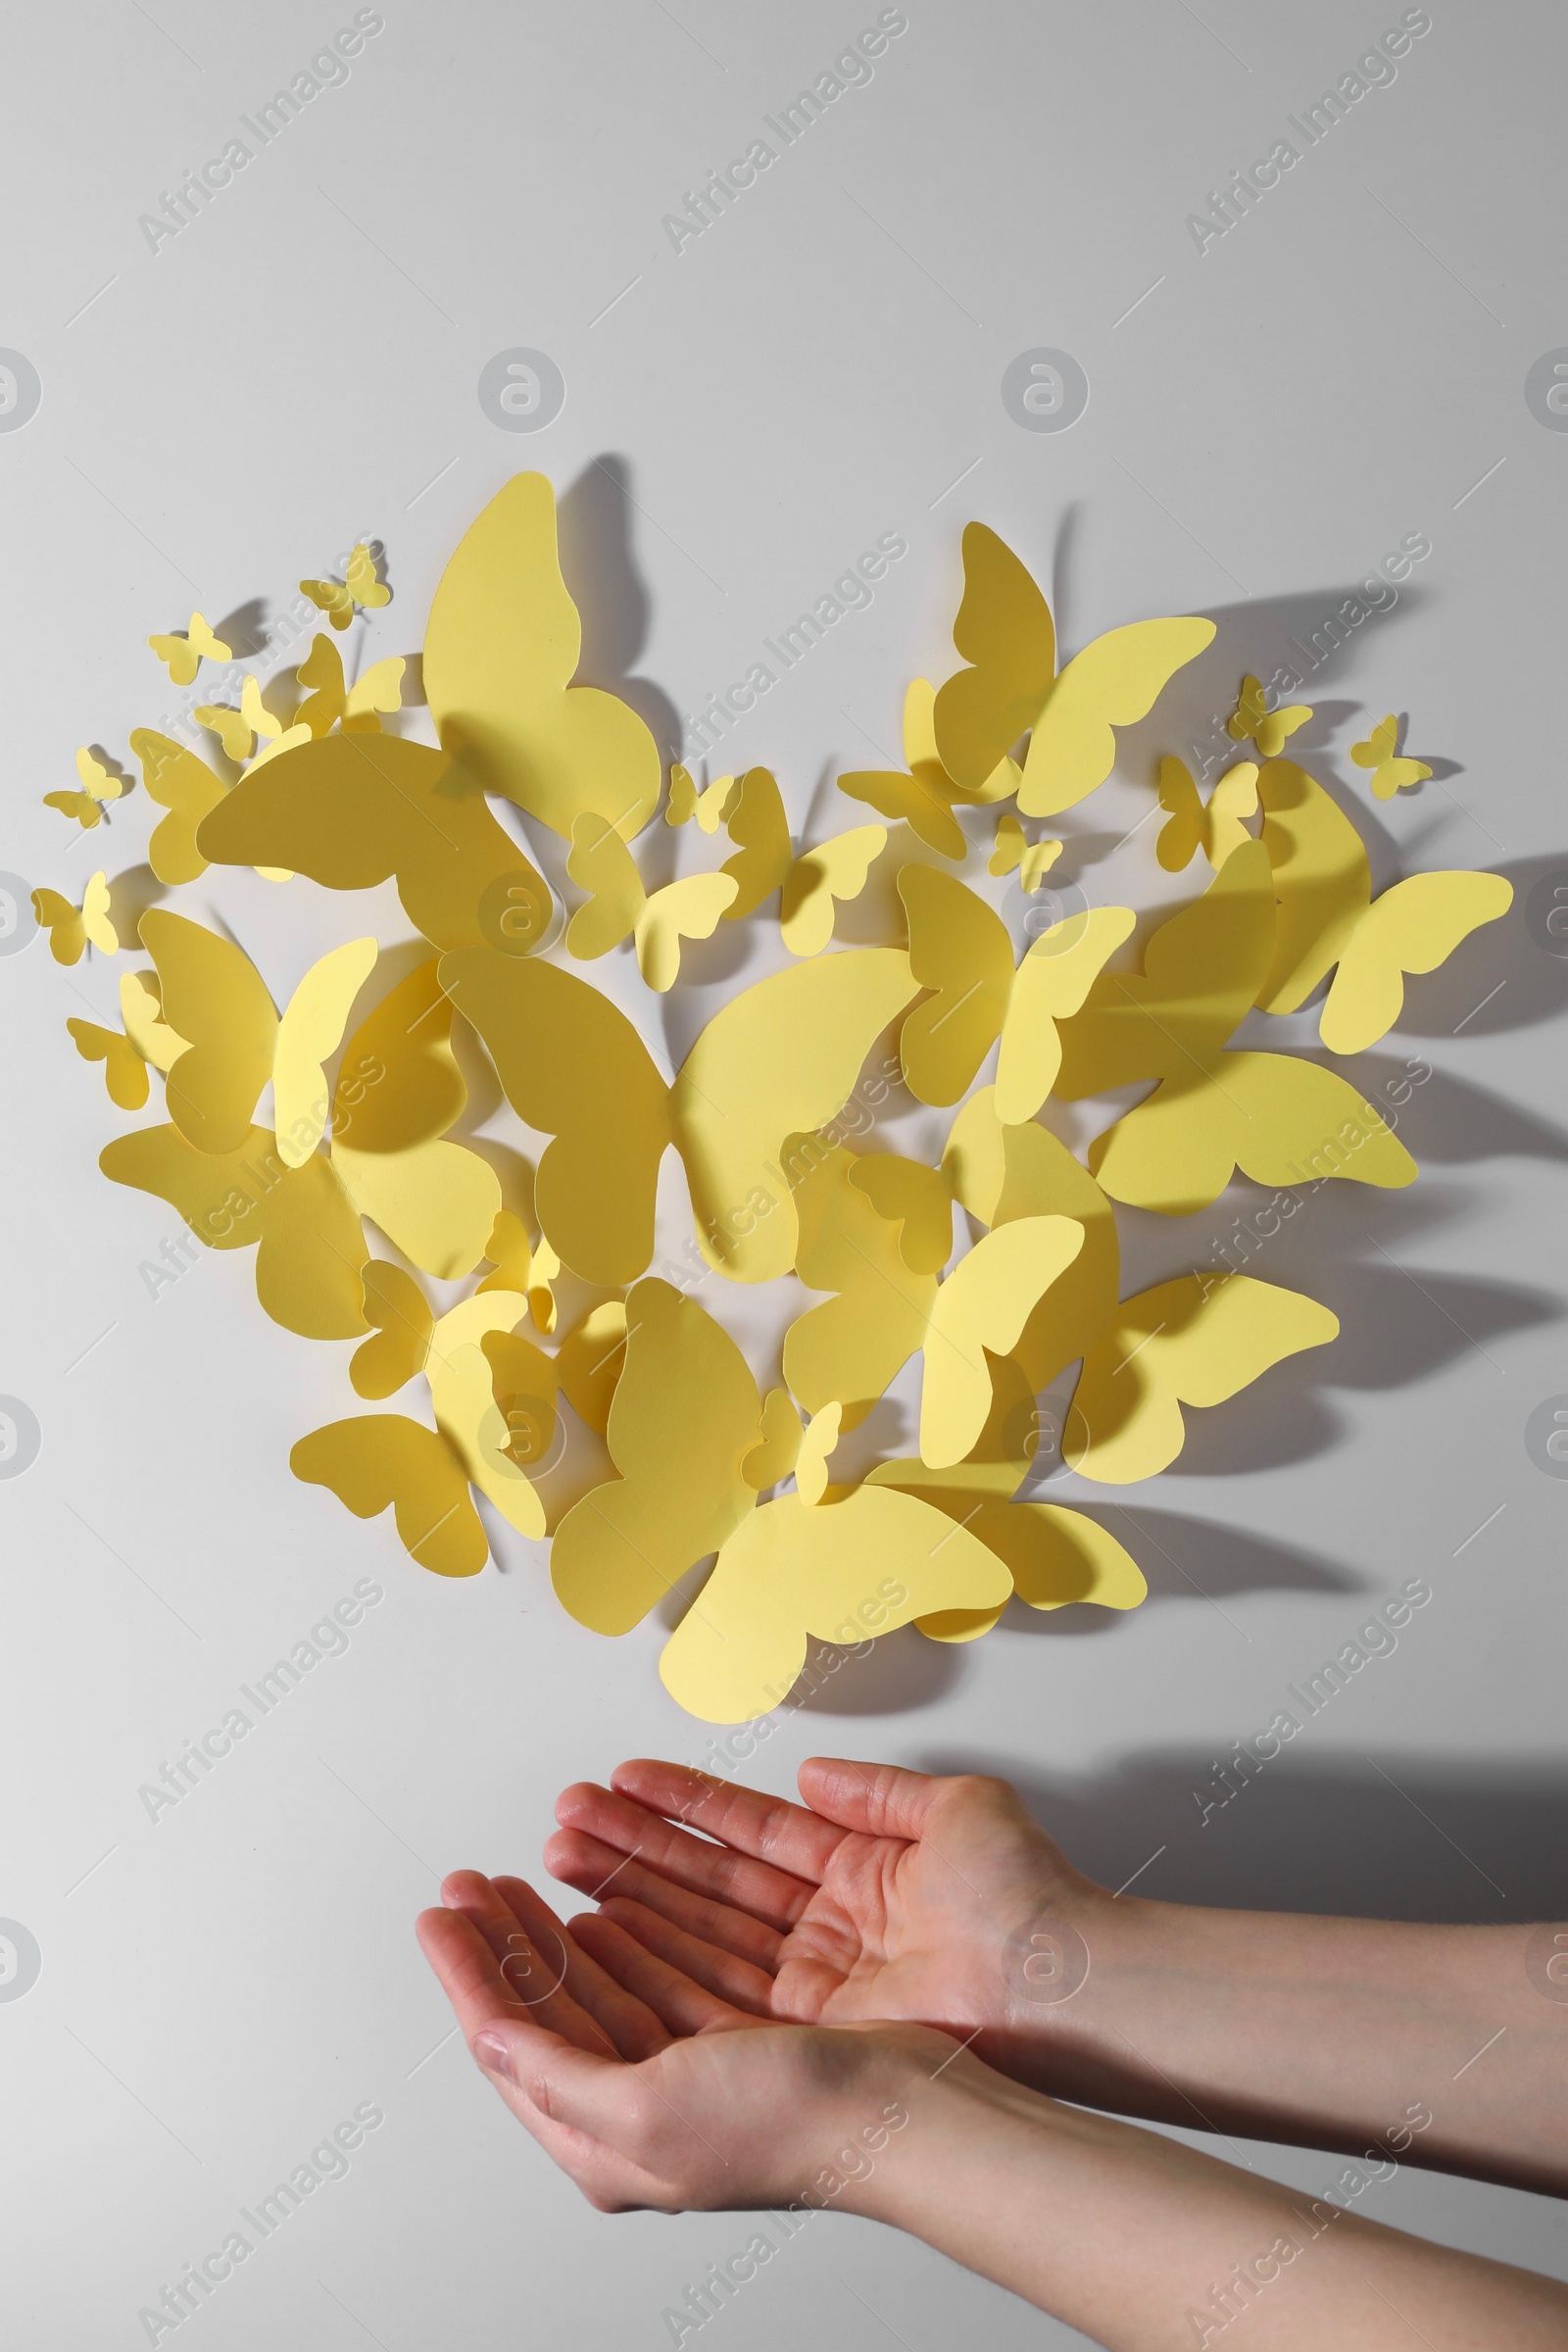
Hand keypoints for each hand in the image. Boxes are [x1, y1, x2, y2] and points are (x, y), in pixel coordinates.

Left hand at [416, 1864, 949, 2214]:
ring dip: (550, 1931)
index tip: (439, 1914)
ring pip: (593, 1987)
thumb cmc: (790, 2125)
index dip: (469, 1974)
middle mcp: (637, 2112)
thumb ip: (561, 2076)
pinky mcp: (727, 2039)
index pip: (509, 2043)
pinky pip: (651, 1976)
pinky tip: (593, 1911)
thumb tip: (491, 2040)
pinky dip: (614, 1938)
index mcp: (605, 2144)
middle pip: (545, 2010)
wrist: (900, 2115)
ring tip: (515, 1883)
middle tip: (467, 1883)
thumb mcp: (648, 2111)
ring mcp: (683, 2074)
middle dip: (500, 1942)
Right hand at [544, 1757, 1108, 2091]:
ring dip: (627, 1890)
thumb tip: (814, 1773)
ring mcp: (812, 1984)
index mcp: (859, 1873)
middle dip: (633, 1846)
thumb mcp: (957, 1810)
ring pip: (698, 1928)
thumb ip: (877, 1792)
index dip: (685, 1803)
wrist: (1062, 1984)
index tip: (625, 1779)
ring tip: (561, 1856)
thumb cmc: (1030, 1900)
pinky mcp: (807, 2032)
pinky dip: (656, 1954)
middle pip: (708, 1880)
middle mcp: (827, 1929)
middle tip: (565, 1817)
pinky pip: (714, 1985)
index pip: (750, 1831)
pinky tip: (603, 1925)